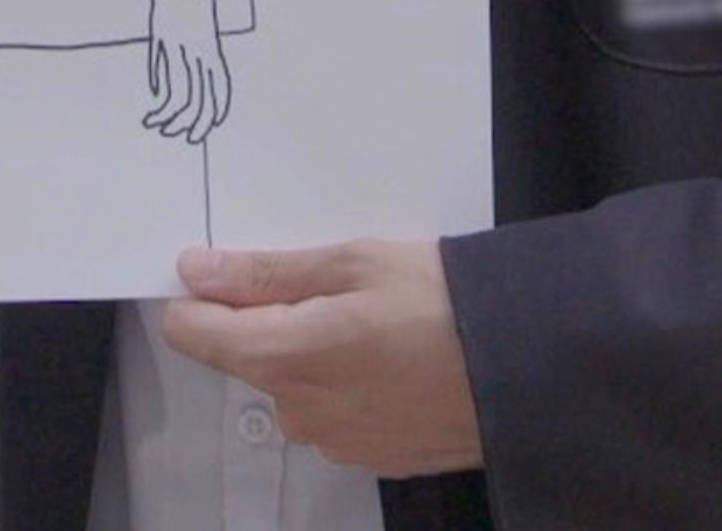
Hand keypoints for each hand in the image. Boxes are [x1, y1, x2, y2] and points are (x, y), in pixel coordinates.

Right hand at [144, 0, 232, 142]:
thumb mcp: (201, 29)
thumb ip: (194, 57)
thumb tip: (175, 83)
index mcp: (213, 48)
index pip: (219, 91)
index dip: (213, 115)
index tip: (201, 130)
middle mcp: (200, 49)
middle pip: (199, 100)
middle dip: (189, 125)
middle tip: (178, 135)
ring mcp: (181, 44)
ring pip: (179, 93)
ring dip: (168, 116)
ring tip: (156, 124)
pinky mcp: (162, 37)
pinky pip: (161, 71)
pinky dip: (159, 93)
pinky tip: (153, 105)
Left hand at [160, 240, 483, 479]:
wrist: (527, 370)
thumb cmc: (442, 301)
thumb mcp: (354, 262)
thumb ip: (267, 273)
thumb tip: (194, 272)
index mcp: (284, 357)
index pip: (195, 335)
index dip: (204, 297)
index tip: (235, 271)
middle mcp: (299, 411)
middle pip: (251, 359)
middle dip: (277, 321)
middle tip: (340, 288)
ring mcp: (336, 443)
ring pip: (297, 387)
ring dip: (318, 355)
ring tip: (380, 323)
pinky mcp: (372, 458)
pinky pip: (337, 414)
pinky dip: (354, 385)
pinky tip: (398, 360)